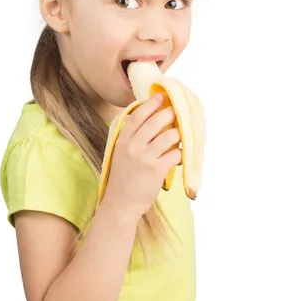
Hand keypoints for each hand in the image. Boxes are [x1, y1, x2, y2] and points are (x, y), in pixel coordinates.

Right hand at [101, 94, 180, 220]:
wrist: (120, 204)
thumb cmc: (123, 179)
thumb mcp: (120, 154)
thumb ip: (132, 139)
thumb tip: (152, 121)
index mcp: (122, 140)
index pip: (137, 115)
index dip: (150, 104)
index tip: (160, 96)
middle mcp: (133, 146)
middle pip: (156, 121)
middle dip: (170, 114)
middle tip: (178, 112)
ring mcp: (145, 157)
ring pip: (170, 136)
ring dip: (179, 134)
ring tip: (181, 136)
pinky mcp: (157, 170)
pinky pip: (176, 154)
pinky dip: (181, 153)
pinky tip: (180, 156)